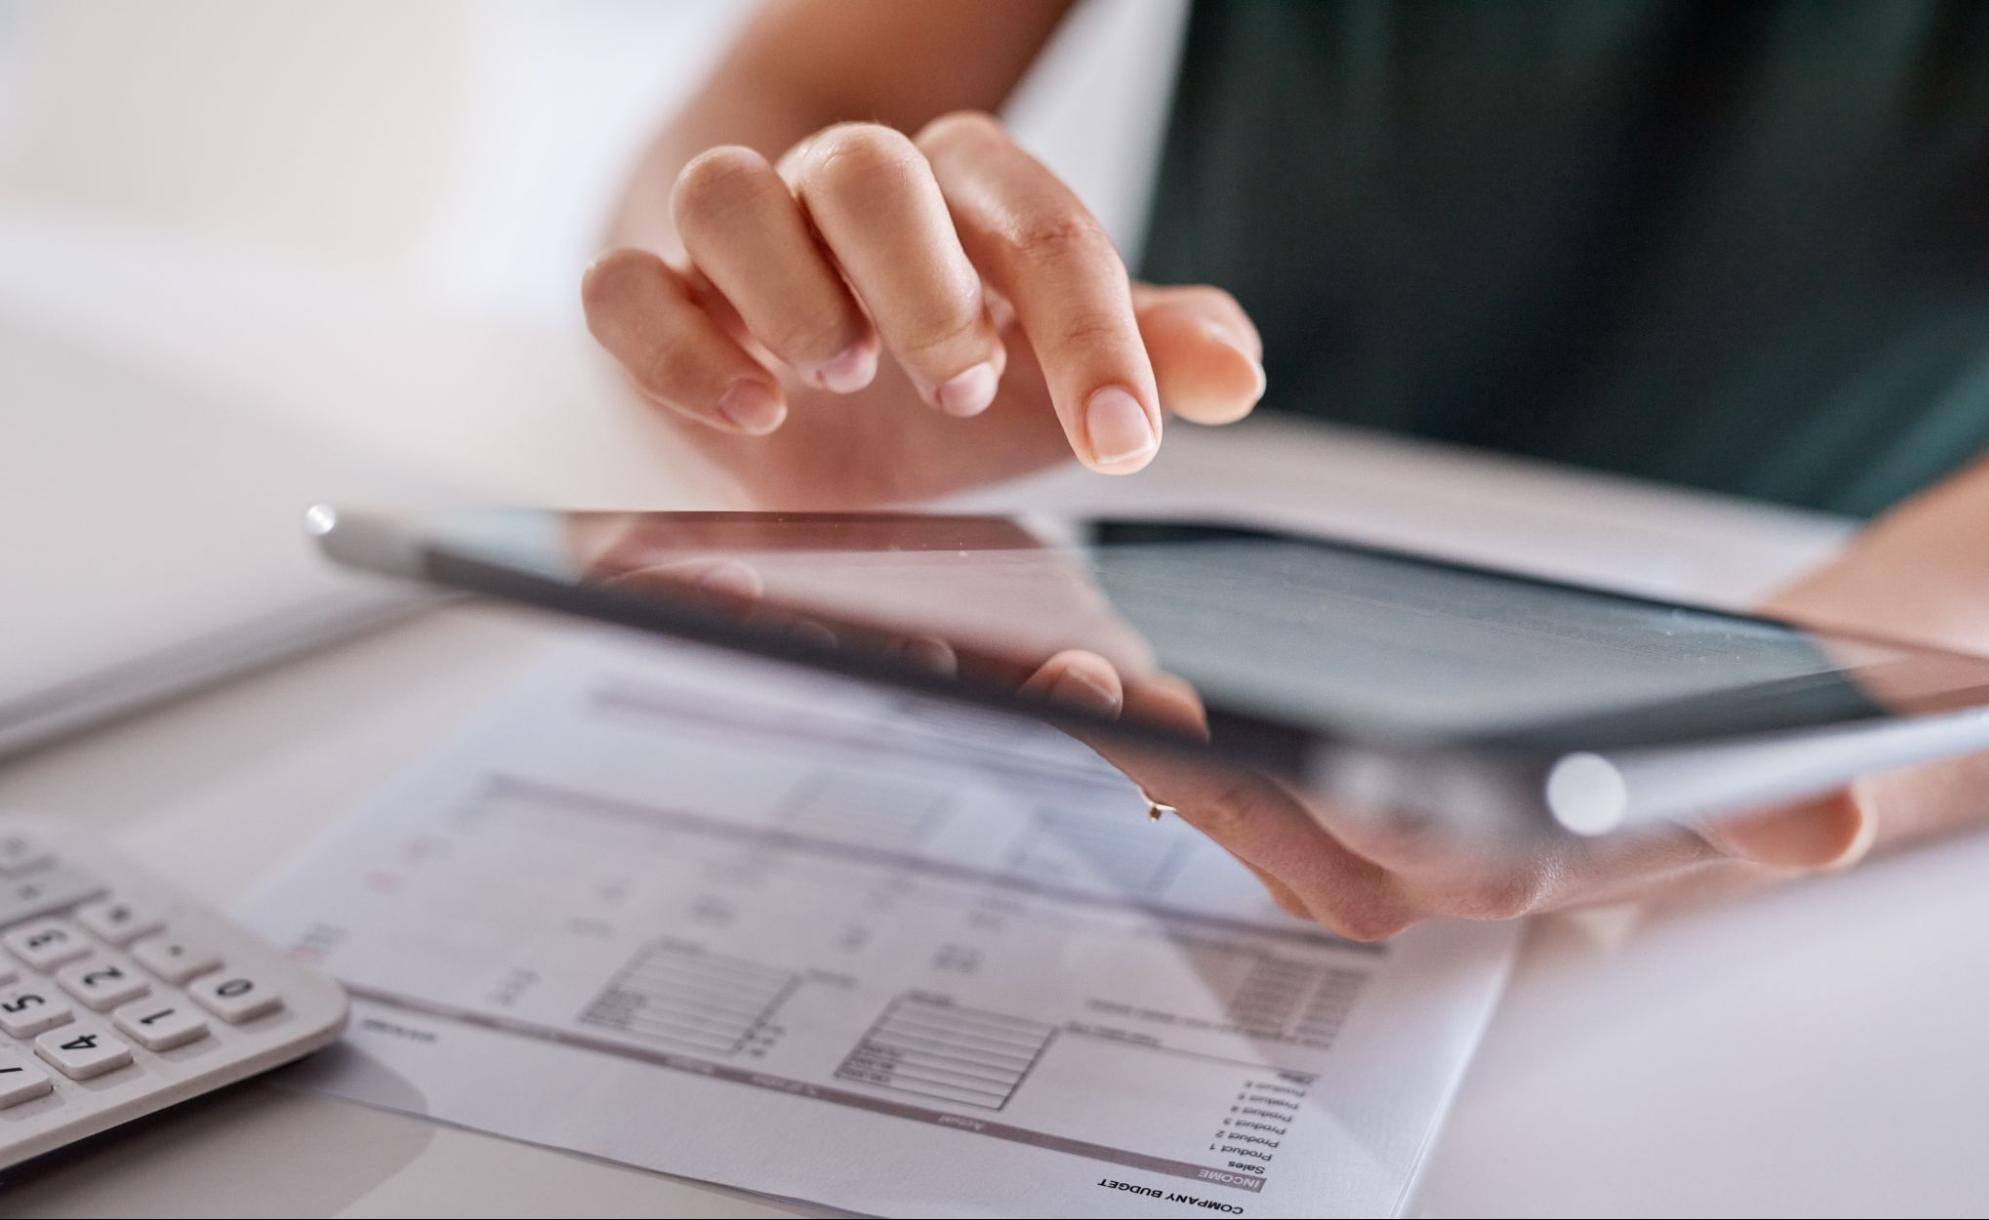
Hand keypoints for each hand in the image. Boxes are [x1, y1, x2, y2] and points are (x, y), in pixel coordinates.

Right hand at [581, 114, 1264, 507]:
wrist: (805, 370)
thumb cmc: (941, 357)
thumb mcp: (1054, 369)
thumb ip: (1142, 357)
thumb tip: (1236, 371)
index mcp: (964, 200)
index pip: (1038, 227)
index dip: (1090, 332)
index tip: (1122, 439)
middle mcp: (847, 196)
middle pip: (868, 170)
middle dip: (918, 278)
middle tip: (962, 383)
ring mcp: (741, 238)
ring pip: (727, 193)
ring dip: (784, 285)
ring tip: (839, 376)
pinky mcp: (649, 292)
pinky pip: (622, 286)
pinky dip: (673, 341)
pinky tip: (745, 408)